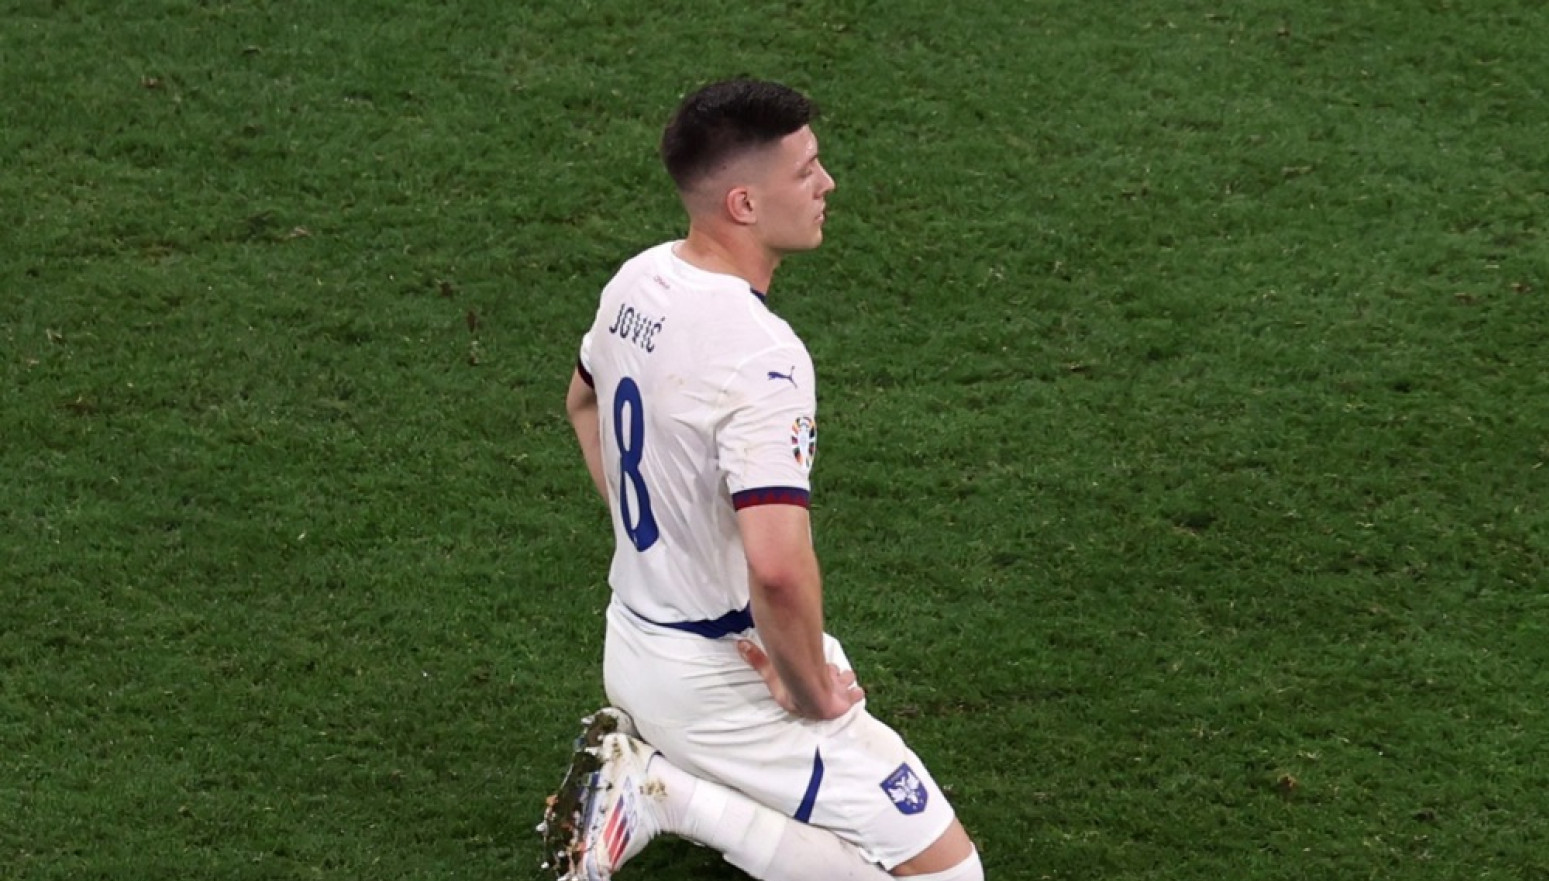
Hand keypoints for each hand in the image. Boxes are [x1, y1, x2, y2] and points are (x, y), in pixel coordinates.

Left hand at [737, 639, 864, 720]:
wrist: (809, 692)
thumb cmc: (788, 684)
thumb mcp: (768, 669)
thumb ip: (754, 657)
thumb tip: (738, 644)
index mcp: (799, 699)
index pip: (805, 690)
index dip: (808, 681)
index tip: (811, 673)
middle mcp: (817, 701)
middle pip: (825, 686)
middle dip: (829, 678)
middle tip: (830, 670)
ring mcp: (833, 700)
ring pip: (841, 686)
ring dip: (841, 680)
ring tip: (842, 676)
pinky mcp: (846, 701)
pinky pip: (854, 695)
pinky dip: (854, 693)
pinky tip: (855, 689)